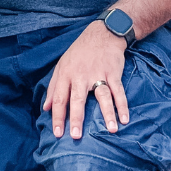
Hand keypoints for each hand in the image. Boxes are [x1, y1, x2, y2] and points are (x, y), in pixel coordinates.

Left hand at [42, 20, 129, 140]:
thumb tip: (46, 108)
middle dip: (77, 118)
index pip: (59, 98)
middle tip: (76, 136)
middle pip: (78, 98)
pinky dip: (122, 105)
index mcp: (66, 74)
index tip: (57, 133)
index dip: (58, 116)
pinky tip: (124, 119)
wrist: (102, 34)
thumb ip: (54, 87)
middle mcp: (81, 75)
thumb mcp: (62, 65)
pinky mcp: (113, 72)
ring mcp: (98, 74)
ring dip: (107, 113)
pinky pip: (118, 91)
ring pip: (102, 95)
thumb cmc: (79, 53)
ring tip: (111, 130)